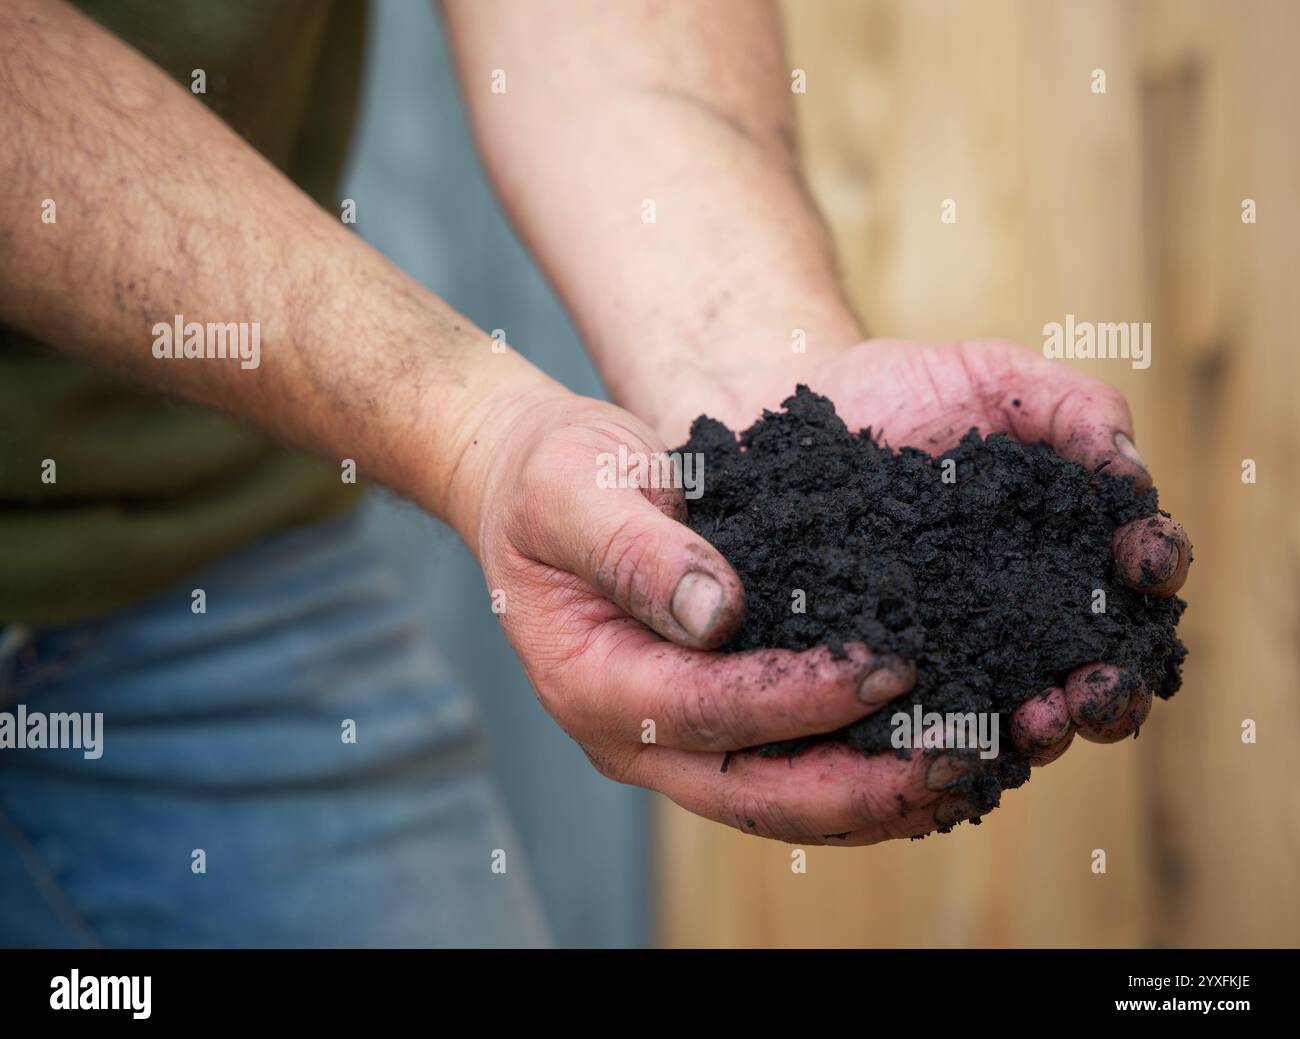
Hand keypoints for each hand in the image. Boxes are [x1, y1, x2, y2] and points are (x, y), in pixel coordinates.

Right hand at [455, 386, 992, 843]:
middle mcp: (635, 738)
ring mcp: (676, 742)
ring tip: (971, 767)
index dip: (801, 698)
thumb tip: (715, 612)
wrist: (542, 487)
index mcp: (595, 684)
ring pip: (787, 803)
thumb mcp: (576, 492)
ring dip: (879, 797)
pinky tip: (935, 749)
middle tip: (960, 754)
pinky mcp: (716, 725)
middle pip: (760, 795)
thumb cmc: (551, 479)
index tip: (890, 667)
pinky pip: (795, 770)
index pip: (708, 712)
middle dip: (866, 786)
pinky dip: (865, 770)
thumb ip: (637, 551)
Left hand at [652, 337, 1191, 796]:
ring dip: (1041, 730)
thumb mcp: (999, 380)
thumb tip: (1131, 474)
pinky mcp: (886, 676)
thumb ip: (1075, 408)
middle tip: (1096, 691)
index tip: (1144, 559)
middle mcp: (1024, 617)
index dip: (1155, 567)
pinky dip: (943, 740)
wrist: (800, 417)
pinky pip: (921, 723)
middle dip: (1108, 690)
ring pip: (1016, 716)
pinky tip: (946, 739)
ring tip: (1035, 722)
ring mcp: (957, 655)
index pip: (1135, 573)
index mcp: (1069, 550)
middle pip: (1091, 672)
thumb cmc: (910, 393)